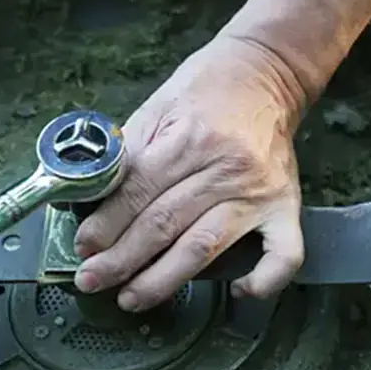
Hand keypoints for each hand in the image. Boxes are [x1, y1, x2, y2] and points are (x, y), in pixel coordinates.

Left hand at [73, 35, 306, 311]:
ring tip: (133, 298)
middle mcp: (225, 168)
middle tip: (92, 281)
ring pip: (205, 247)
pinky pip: (283, 254)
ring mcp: (259, 192)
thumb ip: (128, 154)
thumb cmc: (206, 90)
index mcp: (188, 139)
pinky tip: (238, 293)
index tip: (83, 248)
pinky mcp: (287, 206)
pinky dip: (264, 280)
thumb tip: (91, 200)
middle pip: (164, 224)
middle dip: (122, 260)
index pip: (138, 192)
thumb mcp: (157, 107)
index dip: (106, 225)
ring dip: (164, 279)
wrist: (267, 72)